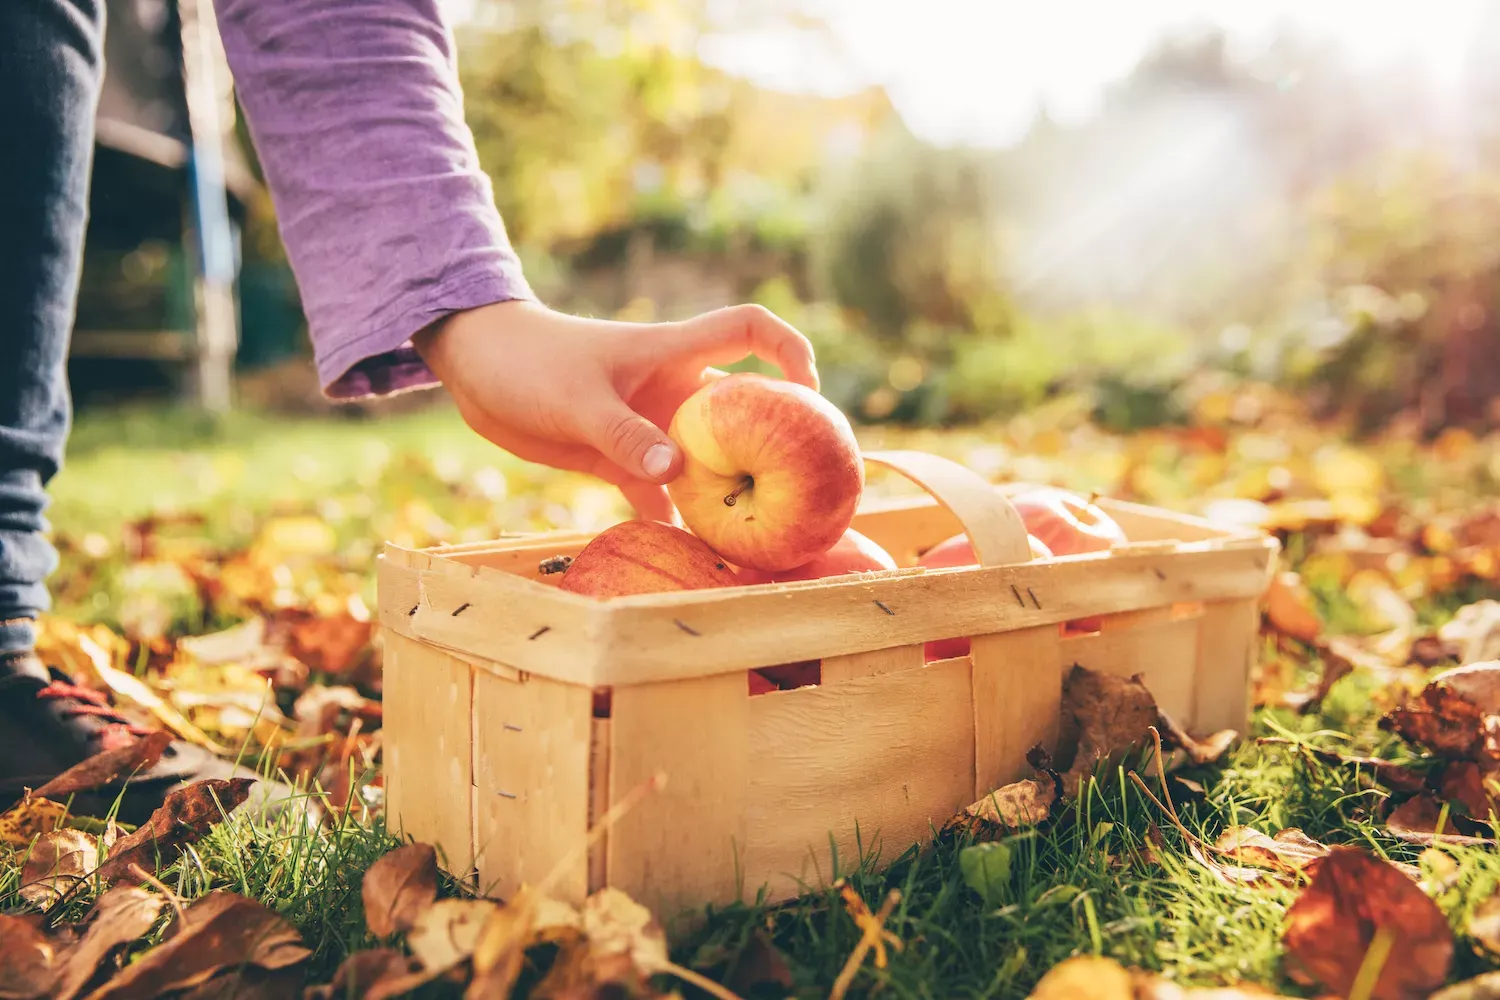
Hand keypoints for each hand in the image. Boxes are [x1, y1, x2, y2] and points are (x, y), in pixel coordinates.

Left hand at [412, 299, 818, 521]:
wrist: (476, 369)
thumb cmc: (529, 362)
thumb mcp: (578, 400)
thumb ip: (625, 435)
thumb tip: (678, 471)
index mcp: (673, 355)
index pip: (750, 330)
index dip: (789, 350)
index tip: (810, 391)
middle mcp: (673, 391)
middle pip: (743, 410)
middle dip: (774, 441)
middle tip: (803, 488)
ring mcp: (650, 427)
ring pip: (706, 461)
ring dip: (726, 494)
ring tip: (755, 536)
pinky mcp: (622, 459)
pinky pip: (660, 495)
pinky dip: (673, 523)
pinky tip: (688, 558)